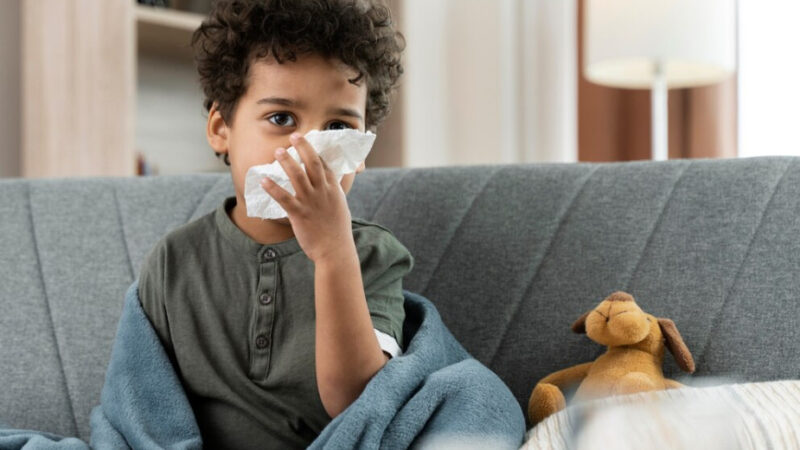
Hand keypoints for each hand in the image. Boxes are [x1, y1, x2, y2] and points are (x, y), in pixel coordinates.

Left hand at [260, 133, 354, 262]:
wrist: (336, 250)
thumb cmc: (338, 231)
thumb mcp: (341, 208)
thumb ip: (334, 194)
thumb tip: (330, 186)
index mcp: (334, 190)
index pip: (325, 165)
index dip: (315, 151)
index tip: (307, 140)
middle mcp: (323, 192)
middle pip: (313, 164)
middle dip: (303, 147)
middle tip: (294, 135)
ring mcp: (311, 202)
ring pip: (297, 176)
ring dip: (286, 162)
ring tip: (277, 151)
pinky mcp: (299, 214)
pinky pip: (284, 198)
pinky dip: (273, 188)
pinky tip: (263, 180)